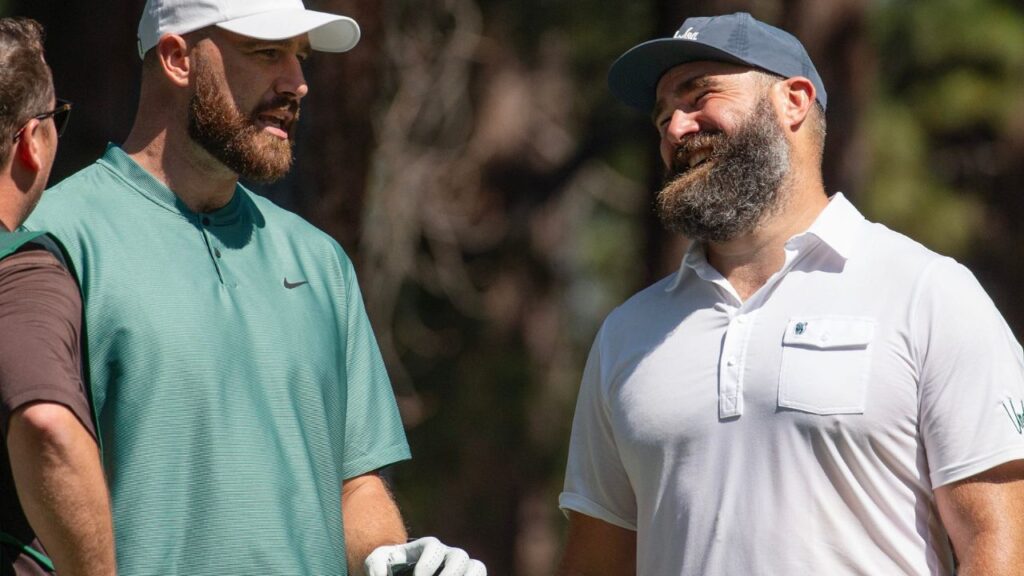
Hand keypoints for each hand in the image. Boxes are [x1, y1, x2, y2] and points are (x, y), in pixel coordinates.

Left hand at [364, 536, 486, 575]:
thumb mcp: (377, 562)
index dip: (427, 564)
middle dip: (450, 575)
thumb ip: (376, 567)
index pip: (433, 547)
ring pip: (477, 567)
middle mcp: (448, 554)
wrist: (402, 571)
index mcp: (428, 546)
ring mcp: (461, 568)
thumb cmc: (390, 567)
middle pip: (460, 557)